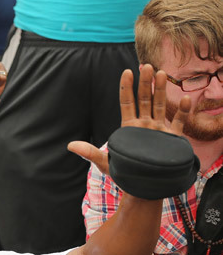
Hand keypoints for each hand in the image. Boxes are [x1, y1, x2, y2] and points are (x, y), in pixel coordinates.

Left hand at [68, 64, 191, 173]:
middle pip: (145, 99)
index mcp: (128, 127)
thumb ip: (90, 153)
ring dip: (162, 90)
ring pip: (161, 105)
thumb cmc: (124, 175)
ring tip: (162, 73)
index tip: (126, 71)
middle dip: (145, 83)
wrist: (144, 189)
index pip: (126, 102)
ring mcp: (159, 130)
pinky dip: (183, 111)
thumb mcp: (106, 163)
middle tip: (146, 66)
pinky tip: (185, 100)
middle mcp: (144, 125)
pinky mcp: (173, 139)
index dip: (126, 87)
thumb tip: (70, 145)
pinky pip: (180, 122)